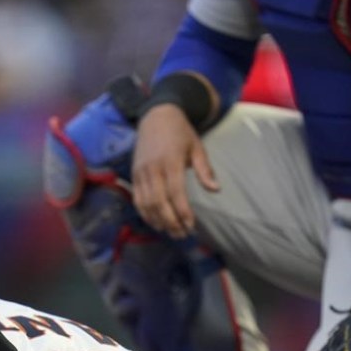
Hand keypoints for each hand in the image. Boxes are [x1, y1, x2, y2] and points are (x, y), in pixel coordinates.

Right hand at [132, 104, 218, 238]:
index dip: (182, 212)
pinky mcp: (134, 174)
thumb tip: (216, 190)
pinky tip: (155, 222)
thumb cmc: (181, 133)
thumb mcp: (197, 147)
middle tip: (182, 234)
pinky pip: (137, 199)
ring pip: (146, 204)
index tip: (191, 226)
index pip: (176, 193)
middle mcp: (153, 169)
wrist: (156, 116)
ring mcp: (141, 172)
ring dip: (158, 221)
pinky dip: (145, 213)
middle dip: (171, 221)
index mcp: (171, 162)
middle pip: (159, 203)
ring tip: (171, 232)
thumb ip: (205, 170)